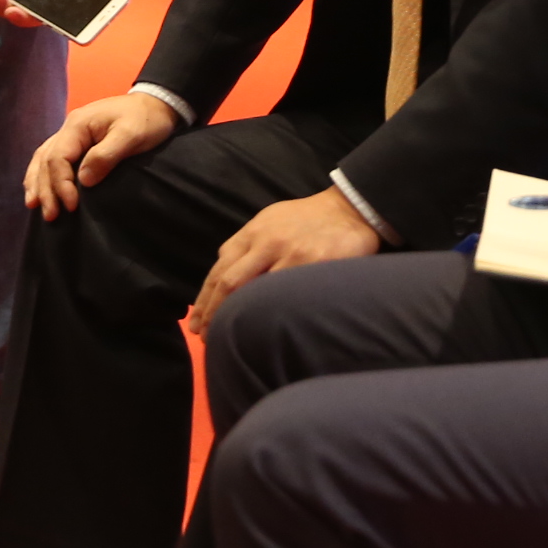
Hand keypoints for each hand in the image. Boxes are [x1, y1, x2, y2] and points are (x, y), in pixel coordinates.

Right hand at [24, 90, 180, 218]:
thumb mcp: (131, 135)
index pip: (59, 157)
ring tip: (34, 206)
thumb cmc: (145, 119)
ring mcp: (71, 134)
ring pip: (43, 159)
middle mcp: (69, 128)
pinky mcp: (77, 142)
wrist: (155, 104)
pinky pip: (51, 157)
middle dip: (46, 189)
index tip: (72, 206)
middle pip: (46, 160)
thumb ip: (105, 156)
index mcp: (78, 125)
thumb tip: (83, 181)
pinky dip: (42, 174)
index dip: (61, 184)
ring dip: (38, 183)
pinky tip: (39, 188)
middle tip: (51, 216)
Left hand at [188, 186, 377, 333]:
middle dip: (213, 312)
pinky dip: (270, 312)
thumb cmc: (307, 219)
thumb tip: (224, 273)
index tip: (196, 323)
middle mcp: (266, 241)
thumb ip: (248, 246)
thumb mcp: (270, 222)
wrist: (350, 209)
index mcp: (252, 232)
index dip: (205, 299)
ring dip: (238, 317)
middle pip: (229, 282)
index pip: (219, 269)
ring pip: (253, 290)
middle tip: (205, 336)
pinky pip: (285, 293)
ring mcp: (289, 252)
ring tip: (229, 339)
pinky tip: (263, 328)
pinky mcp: (312, 262)